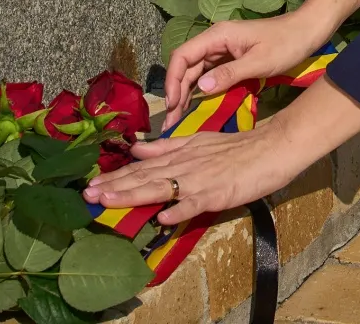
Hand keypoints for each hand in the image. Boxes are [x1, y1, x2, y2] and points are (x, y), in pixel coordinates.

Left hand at [81, 123, 302, 224]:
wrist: (273, 147)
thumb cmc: (237, 148)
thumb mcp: (198, 141)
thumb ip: (168, 147)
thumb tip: (137, 149)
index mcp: (180, 153)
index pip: (142, 166)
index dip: (116, 175)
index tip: (91, 183)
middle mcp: (185, 165)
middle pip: (145, 177)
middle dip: (114, 186)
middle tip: (86, 194)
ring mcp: (201, 179)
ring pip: (162, 187)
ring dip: (133, 195)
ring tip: (108, 202)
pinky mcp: (219, 192)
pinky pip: (197, 203)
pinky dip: (180, 210)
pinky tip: (163, 218)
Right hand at [163, 0, 359, 121]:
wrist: (308, 30)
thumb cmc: (286, 43)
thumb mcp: (259, 62)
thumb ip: (230, 74)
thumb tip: (201, 87)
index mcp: (218, 35)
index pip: (183, 55)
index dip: (172, 79)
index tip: (172, 104)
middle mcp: (216, 40)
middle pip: (187, 65)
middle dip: (176, 91)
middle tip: (172, 120)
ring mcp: (223, 49)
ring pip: (196, 71)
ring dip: (186, 92)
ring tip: (179, 118)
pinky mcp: (232, 58)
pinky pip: (209, 74)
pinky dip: (200, 89)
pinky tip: (196, 105)